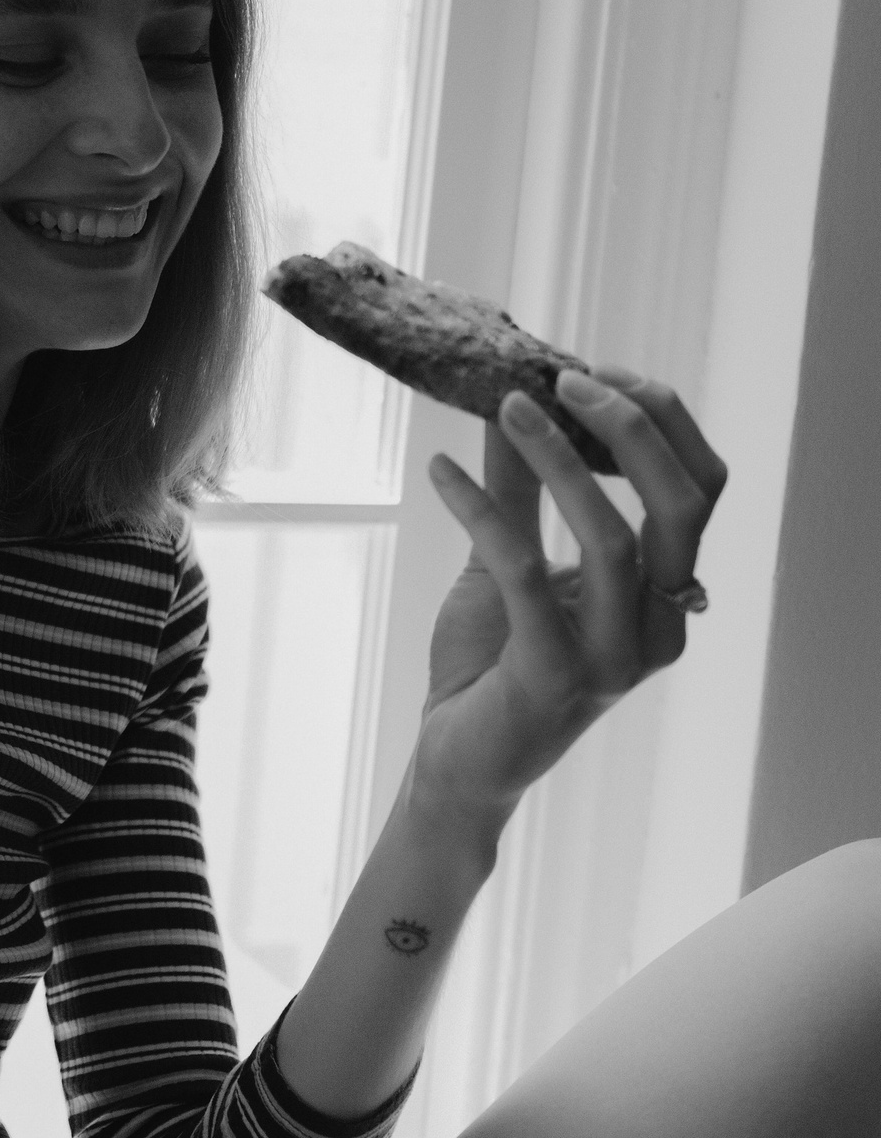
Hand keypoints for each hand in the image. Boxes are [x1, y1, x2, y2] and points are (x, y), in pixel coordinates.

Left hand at [416, 364, 726, 822]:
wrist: (456, 764)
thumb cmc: (490, 665)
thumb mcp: (507, 562)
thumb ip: (520, 491)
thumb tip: (509, 402)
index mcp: (665, 594)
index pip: (699, 488)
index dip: (658, 420)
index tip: (592, 373)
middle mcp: (657, 626)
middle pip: (684, 504)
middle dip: (632, 426)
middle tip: (562, 379)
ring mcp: (615, 659)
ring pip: (614, 537)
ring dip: (557, 459)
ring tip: (503, 406)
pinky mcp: (555, 677)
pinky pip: (524, 570)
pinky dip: (480, 508)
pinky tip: (438, 471)